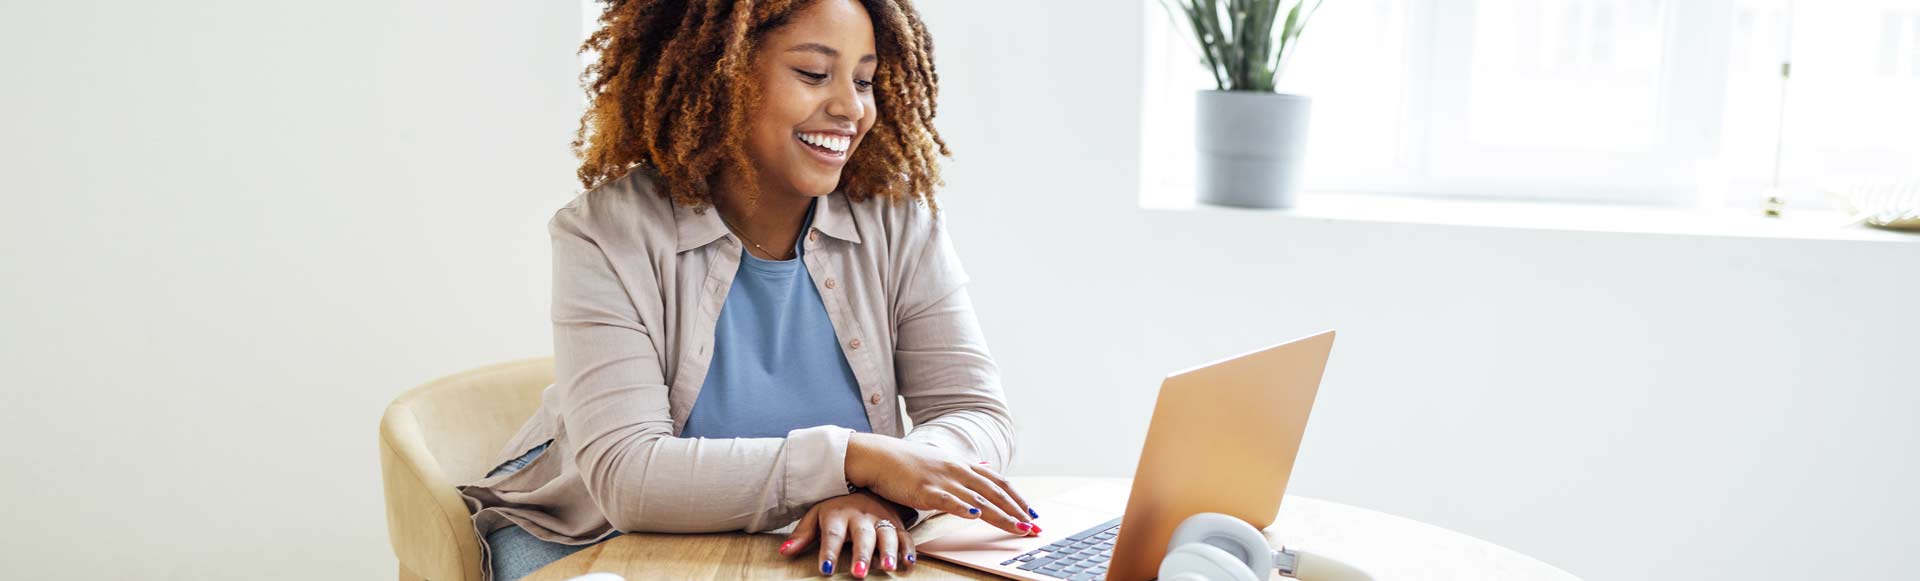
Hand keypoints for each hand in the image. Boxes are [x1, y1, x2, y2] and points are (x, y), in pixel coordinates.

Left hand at [779, 490, 917, 577]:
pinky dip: (908, 549)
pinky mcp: (896, 523)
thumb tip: (784, 552)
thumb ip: (803, 535)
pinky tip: (907, 563)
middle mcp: (861, 516)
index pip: (832, 534)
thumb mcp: (817, 516)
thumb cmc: (837, 510)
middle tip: (859, 573)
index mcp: (838, 513)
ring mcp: (880, 519)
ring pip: (886, 535)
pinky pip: (904, 536)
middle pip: (862, 536)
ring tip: (888, 567)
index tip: (826, 569)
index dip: (828, 551)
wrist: (865, 486)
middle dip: (861, 554)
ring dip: (888, 552)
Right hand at [844, 433, 1039, 536]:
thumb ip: (963, 469)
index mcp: (963, 466)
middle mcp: (958, 471)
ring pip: (979, 499)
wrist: (878, 456)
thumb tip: (984, 468)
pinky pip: (948, 500)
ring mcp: (943, 480)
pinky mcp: (925, 489)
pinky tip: (976, 516)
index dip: (1018, 498)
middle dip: (1018, 511)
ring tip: (1018, 527)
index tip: (1033, 514)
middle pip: (996, 493)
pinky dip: (964, 508)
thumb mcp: (941, 463)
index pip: (999, 483)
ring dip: (1002, 515)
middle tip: (1035, 527)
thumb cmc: (907, 463)